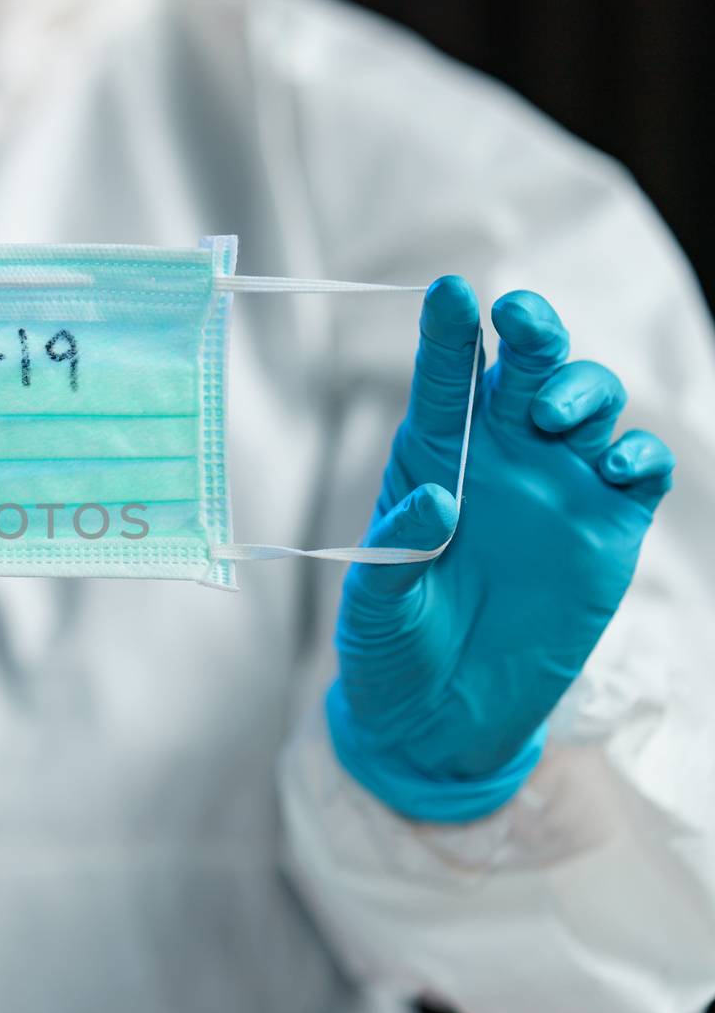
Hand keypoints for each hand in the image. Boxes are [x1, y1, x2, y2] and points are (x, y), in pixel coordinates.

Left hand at [327, 276, 673, 820]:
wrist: (438, 719)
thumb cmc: (388, 649)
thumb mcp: (374, 605)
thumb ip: (396, 549)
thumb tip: (434, 499)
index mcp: (431, 461)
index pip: (444, 384)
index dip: (448, 335)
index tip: (450, 293)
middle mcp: (498, 460)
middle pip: (527, 371)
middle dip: (534, 335)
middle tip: (525, 324)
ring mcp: (557, 491)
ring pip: (590, 405)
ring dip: (584, 392)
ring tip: (557, 418)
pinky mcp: (606, 532)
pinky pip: (638, 472)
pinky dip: (638, 456)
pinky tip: (615, 468)